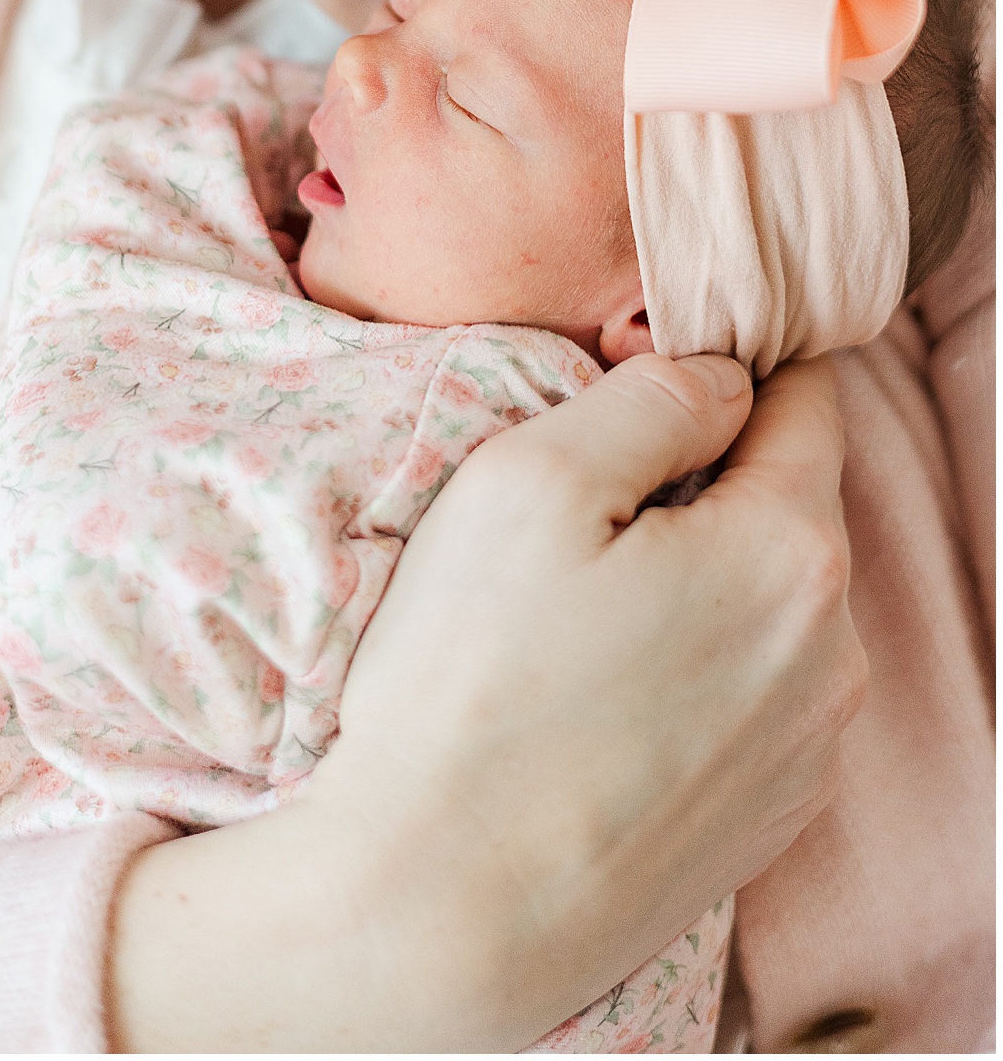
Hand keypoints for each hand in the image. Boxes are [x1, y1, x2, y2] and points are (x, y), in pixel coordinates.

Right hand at [109, 353, 864, 1051]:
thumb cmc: (472, 681)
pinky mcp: (767, 819)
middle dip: (704, 479)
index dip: (726, 363)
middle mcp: (834, 655)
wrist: (440, 910)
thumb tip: (721, 380)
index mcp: (789, 554)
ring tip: (578, 616)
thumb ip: (653, 399)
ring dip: (700, 578)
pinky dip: (697, 667)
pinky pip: (754, 694)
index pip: (804, 398)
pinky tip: (602, 696)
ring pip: (771, 603)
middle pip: (787, 504)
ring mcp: (807, 750)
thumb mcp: (532, 477)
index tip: (645, 375)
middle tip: (580, 503)